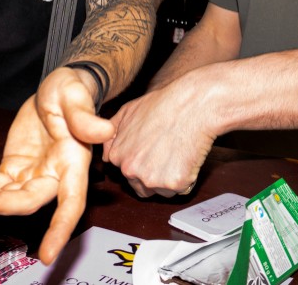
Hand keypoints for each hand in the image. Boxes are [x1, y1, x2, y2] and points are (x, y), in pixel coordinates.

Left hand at [0, 69, 113, 264]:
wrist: (56, 88)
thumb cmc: (72, 91)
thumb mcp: (76, 95)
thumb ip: (85, 115)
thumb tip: (104, 130)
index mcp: (72, 164)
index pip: (71, 204)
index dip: (60, 230)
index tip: (47, 255)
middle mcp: (52, 177)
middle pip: (24, 202)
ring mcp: (30, 176)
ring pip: (3, 197)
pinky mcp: (13, 169)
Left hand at [103, 81, 215, 197]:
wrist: (192, 105)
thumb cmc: (163, 105)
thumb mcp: (128, 111)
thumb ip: (112, 135)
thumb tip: (105, 156)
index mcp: (118, 156)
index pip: (127, 174)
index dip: (143, 164)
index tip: (153, 153)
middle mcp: (130, 170)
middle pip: (142, 187)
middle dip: (155, 175)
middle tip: (168, 152)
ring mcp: (152, 179)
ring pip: (161, 192)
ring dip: (170, 179)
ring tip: (178, 153)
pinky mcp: (174, 184)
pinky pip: (181, 190)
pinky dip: (187, 178)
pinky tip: (188, 157)